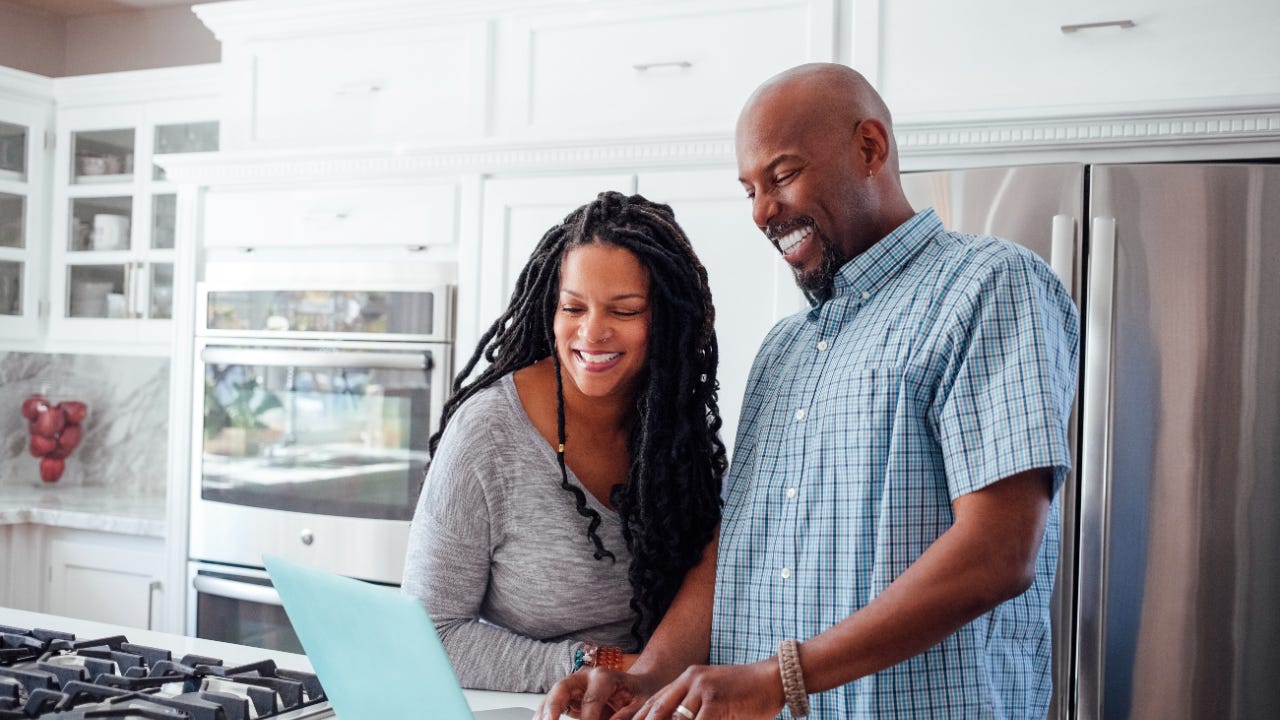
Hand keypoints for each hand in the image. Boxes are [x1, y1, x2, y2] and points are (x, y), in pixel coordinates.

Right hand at [538, 667, 660, 719]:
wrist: (638, 686)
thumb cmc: (639, 693)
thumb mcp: (641, 703)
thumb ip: (627, 715)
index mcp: (604, 676)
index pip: (591, 700)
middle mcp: (584, 678)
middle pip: (562, 688)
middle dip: (553, 708)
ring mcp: (574, 687)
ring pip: (552, 697)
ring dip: (543, 714)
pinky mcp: (568, 699)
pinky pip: (552, 707)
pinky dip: (545, 717)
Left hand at [628, 660, 783, 719]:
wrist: (776, 678)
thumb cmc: (746, 691)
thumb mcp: (714, 693)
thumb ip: (694, 706)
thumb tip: (678, 717)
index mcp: (686, 678)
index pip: (654, 703)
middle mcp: (690, 681)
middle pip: (657, 712)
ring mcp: (701, 690)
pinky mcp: (715, 702)